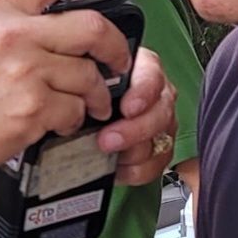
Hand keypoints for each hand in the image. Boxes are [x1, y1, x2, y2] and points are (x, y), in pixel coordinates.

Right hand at [0, 0, 129, 190]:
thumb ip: (11, 16)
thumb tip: (63, 12)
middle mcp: (11, 33)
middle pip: (92, 26)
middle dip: (116, 46)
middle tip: (118, 60)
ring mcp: (24, 71)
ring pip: (88, 75)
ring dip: (95, 93)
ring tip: (86, 103)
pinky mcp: (32, 109)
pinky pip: (75, 109)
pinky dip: (73, 118)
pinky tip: (57, 121)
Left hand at [94, 47, 177, 186]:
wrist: (84, 114)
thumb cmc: (87, 91)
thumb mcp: (86, 79)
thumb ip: (88, 82)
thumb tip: (76, 91)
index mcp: (141, 68)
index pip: (152, 76)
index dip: (143, 93)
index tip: (127, 109)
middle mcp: (156, 94)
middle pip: (161, 112)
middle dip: (134, 130)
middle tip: (107, 140)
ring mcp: (160, 122)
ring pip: (160, 140)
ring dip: (133, 152)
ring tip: (107, 154)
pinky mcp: (158, 148)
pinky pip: (157, 163)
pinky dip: (137, 169)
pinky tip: (118, 166)